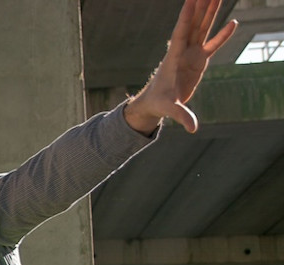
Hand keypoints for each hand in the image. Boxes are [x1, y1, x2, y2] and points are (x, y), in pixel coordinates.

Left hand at [125, 0, 236, 133]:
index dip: (186, 17)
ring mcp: (191, 54)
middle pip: (194, 25)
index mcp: (174, 58)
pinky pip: (213, 44)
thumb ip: (181, 116)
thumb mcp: (169, 109)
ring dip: (210, 13)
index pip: (181, 33)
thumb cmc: (157, 103)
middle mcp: (183, 52)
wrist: (154, 103)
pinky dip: (223, 35)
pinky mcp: (199, 61)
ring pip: (203, 29)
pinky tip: (234, 22)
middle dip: (201, 7)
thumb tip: (193, 129)